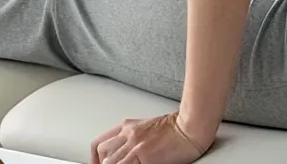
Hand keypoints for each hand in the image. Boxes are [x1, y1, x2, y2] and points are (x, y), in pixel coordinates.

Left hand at [91, 113, 210, 163]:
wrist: (191, 126)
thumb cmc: (177, 127)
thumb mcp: (149, 128)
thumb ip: (135, 137)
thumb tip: (127, 153)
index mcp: (128, 126)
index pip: (101, 142)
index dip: (95, 157)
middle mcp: (128, 134)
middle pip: (102, 151)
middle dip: (100, 163)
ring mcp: (135, 145)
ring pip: (110, 160)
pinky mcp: (143, 155)